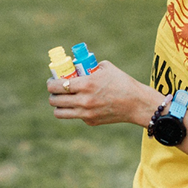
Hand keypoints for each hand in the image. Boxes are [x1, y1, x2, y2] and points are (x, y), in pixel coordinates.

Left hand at [46, 61, 164, 126]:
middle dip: (52, 95)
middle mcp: (83, 101)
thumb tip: (78, 66)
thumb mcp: (105, 68)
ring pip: (60, 113)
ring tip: (62, 100)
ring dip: (58, 106)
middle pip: (54, 101)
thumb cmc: (122, 82)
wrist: (136, 103)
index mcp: (85, 84)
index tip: (51, 81)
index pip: (57, 86)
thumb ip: (89, 67)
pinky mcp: (91, 121)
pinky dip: (76, 111)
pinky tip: (84, 104)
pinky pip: (76, 116)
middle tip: (56, 91)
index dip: (50, 83)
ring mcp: (86, 113)